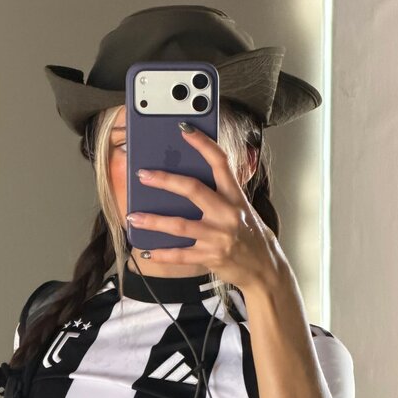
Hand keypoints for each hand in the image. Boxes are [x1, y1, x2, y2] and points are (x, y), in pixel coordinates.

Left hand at [126, 122, 283, 293]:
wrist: (264, 268)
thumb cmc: (250, 236)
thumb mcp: (242, 209)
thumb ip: (221, 195)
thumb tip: (188, 183)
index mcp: (235, 197)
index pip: (220, 163)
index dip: (202, 144)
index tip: (184, 129)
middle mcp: (227, 214)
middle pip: (193, 189)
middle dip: (165, 180)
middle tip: (142, 175)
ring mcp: (218, 237)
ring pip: (180, 225)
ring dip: (153, 221)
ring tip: (133, 216)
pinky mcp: (210, 257)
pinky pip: (181, 255)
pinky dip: (162, 254)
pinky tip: (147, 251)